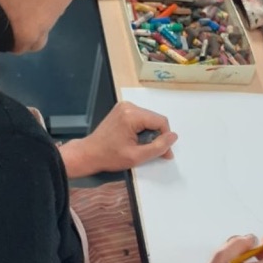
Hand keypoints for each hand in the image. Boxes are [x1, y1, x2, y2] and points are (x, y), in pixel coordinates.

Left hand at [59, 101, 177, 177]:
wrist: (88, 154)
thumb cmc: (108, 156)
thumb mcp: (137, 156)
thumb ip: (158, 147)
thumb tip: (173, 137)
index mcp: (131, 115)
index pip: (160, 121)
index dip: (165, 137)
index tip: (164, 152)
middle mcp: (128, 106)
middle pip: (154, 119)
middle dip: (157, 136)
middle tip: (152, 152)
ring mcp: (124, 107)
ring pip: (149, 119)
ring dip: (149, 133)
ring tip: (140, 147)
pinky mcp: (122, 110)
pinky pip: (140, 118)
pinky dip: (142, 130)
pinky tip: (135, 140)